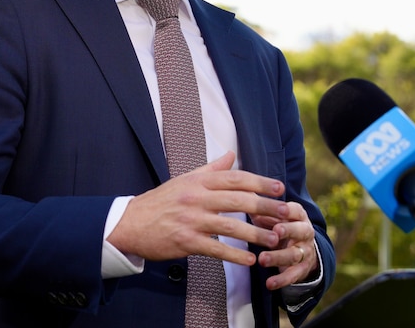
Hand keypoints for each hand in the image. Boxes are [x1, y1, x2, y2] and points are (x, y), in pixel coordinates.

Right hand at [107, 151, 287, 265]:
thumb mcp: (184, 180)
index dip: (259, 182)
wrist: (129, 224)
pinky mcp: (186, 242)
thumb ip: (210, 169)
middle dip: (265, 206)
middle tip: (285, 212)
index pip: (235, 178)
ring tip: (275, 239)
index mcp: (198, 182)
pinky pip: (215, 249)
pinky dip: (234, 255)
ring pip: (231, 226)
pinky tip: (250, 259)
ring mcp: (191, 220)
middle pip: (238, 200)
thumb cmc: (160, 201)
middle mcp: (196, 198)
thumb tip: (231, 155)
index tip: (279, 187)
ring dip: (256, 233)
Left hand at [252, 202, 317, 289]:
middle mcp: (305, 232)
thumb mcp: (273, 214)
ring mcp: (305, 251)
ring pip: (294, 254)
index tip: (280, 210)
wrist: (302, 248)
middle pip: (300, 230)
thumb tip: (239, 189)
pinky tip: (269, 283)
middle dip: (288, 231)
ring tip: (262, 259)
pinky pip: (293, 275)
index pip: (296, 210)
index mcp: (298, 215)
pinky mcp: (302, 269)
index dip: (288, 210)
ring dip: (278, 257)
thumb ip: (259, 205)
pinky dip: (282, 280)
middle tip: (275, 232)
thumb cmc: (280, 224)